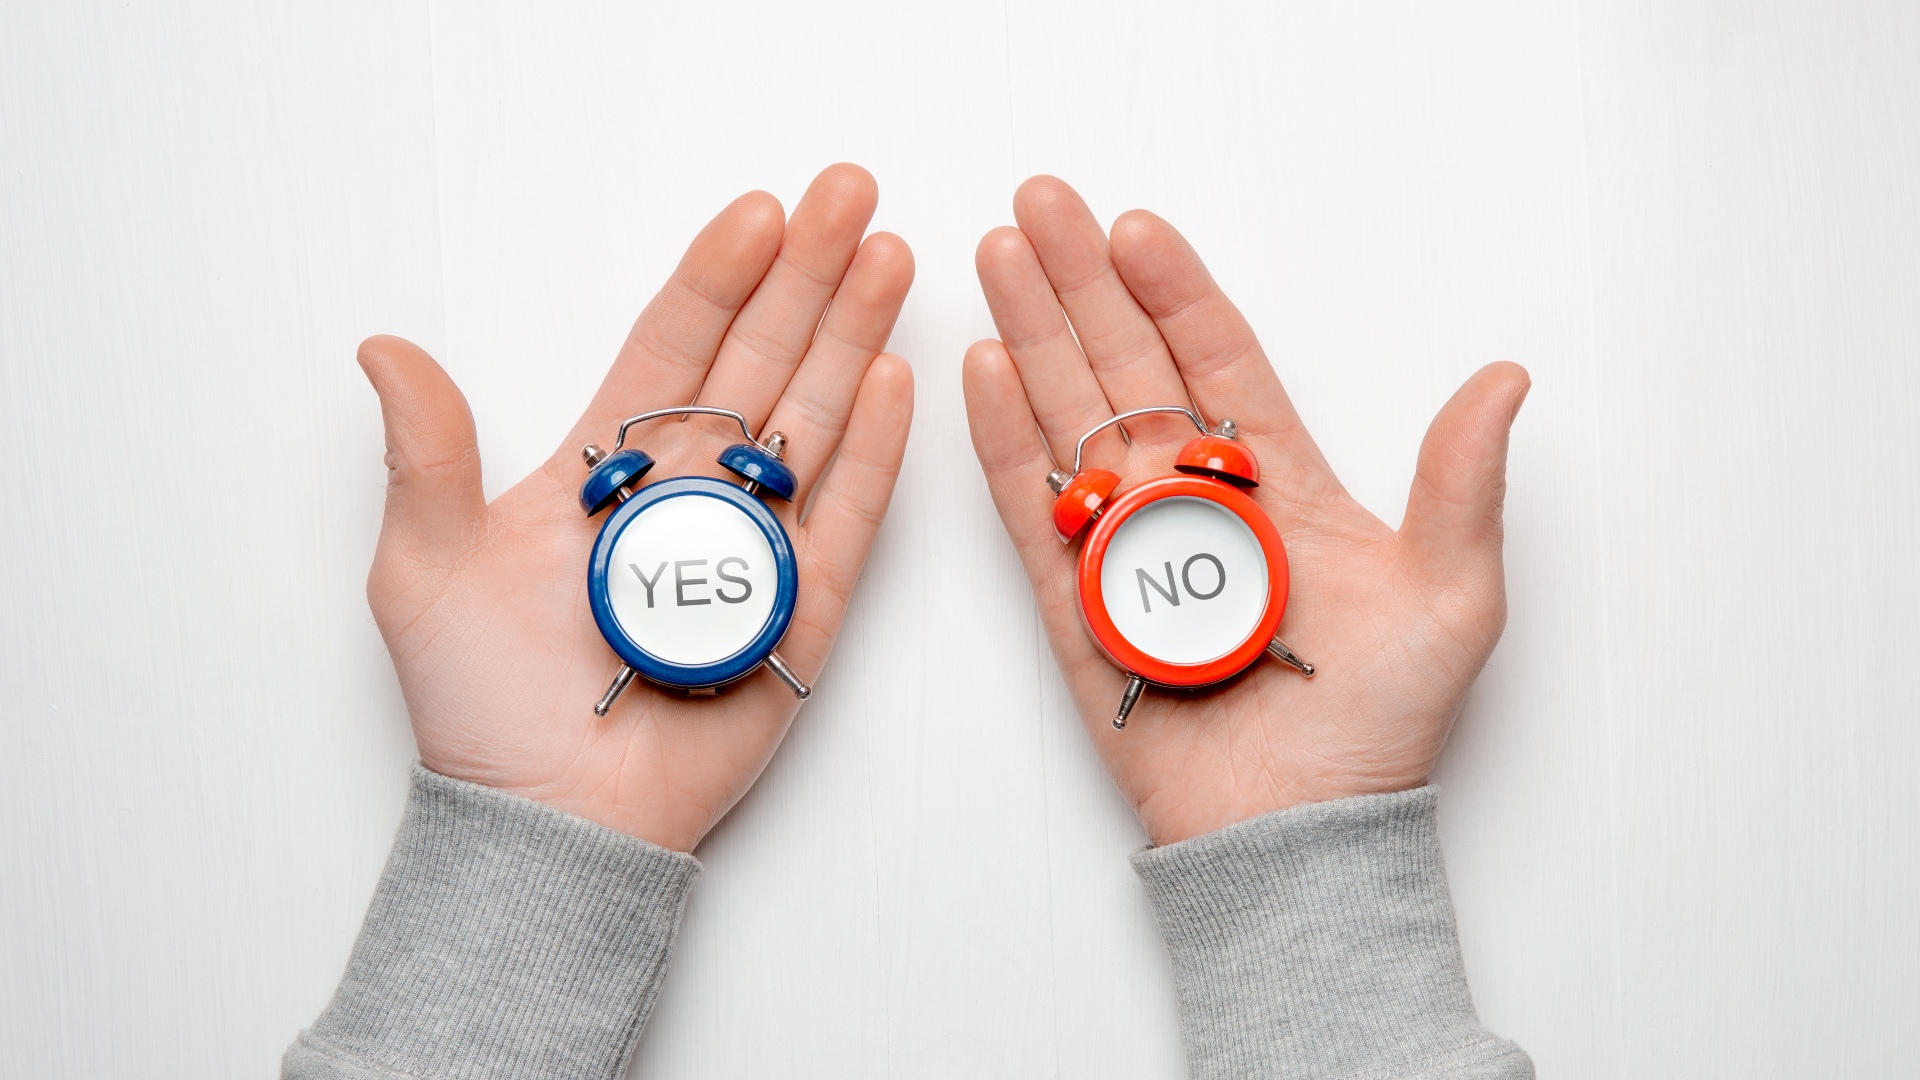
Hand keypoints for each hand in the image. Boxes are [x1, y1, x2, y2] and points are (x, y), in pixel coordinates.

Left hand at [359, 164, 913, 852]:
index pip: (673, 346)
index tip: (758, 211)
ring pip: (815, 418)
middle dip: (809, 274)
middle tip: (852, 194)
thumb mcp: (422, 570)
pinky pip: (847, 516)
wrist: (551, 818)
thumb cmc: (480, 706)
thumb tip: (384, 346)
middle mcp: (688, 491)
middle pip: (762, 361)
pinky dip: (873, 448)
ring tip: (892, 257)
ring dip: (854, 335)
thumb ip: (425, 455)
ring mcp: (752, 545)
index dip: (717, 276)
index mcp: (605, 467)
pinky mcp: (803, 609)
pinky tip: (897, 376)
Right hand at [963, 177, 1527, 845]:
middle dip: (1083, 284)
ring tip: (1001, 256)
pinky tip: (984, 368)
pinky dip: (1003, 441)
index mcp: (1280, 484)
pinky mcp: (1075, 606)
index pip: (1217, 361)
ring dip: (1034, 335)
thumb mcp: (1452, 596)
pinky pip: (1032, 511)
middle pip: (1127, 368)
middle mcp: (1194, 502)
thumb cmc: (1380, 726)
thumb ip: (1462, 482)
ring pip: (1071, 419)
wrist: (1299, 834)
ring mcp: (1128, 548)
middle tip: (1043, 203)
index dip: (1176, 292)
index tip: (1137, 227)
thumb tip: (1506, 376)